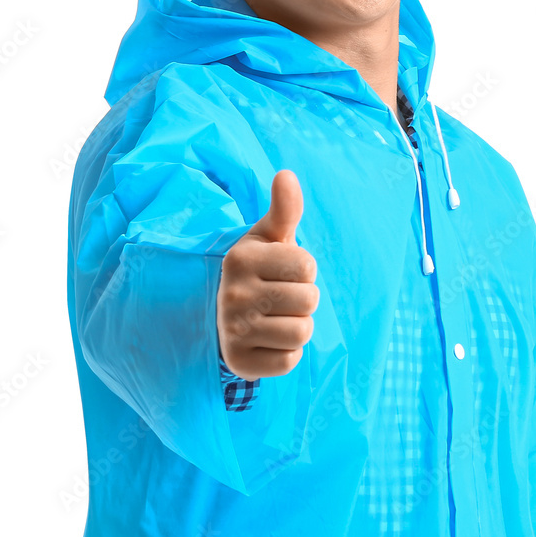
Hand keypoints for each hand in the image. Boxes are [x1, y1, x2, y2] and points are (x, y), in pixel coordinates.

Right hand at [216, 170, 318, 381]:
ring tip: (277, 317)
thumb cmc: (261, 269)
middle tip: (281, 297)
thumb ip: (284, 209)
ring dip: (299, 326)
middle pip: (309, 300)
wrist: (225, 314)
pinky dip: (287, 352)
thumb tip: (286, 174)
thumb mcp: (271, 237)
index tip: (283, 271)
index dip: (304, 270)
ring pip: (302, 332)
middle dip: (304, 299)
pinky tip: (269, 339)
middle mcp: (232, 294)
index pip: (307, 265)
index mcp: (241, 258)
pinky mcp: (239, 362)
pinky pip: (290, 360)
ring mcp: (233, 330)